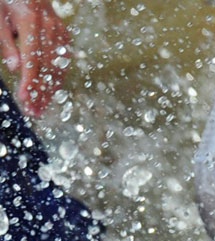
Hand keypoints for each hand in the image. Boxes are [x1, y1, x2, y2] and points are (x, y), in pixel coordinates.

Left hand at [0, 0, 69, 115]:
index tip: (24, 98)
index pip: (32, 57)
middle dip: (40, 91)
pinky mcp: (64, 34)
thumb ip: (6, 43)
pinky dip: (57, 79)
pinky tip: (49, 93)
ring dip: (50, 90)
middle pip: (47, 66)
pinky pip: (63, 62)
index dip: (29, 80)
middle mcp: (48, 25)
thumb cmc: (8, 2)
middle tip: (32, 111)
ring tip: (40, 107)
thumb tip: (15, 68)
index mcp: (30, 19)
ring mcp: (59, 30)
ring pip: (58, 66)